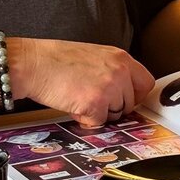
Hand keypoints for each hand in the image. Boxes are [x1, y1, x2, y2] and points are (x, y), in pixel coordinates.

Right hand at [10, 37, 156, 128]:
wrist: (34, 63)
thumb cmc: (57, 60)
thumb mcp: (94, 57)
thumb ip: (112, 71)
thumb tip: (121, 93)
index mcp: (120, 57)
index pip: (146, 83)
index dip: (135, 95)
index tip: (125, 100)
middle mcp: (119, 72)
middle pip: (130, 103)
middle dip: (112, 107)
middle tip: (92, 100)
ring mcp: (109, 88)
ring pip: (115, 114)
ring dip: (99, 113)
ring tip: (80, 99)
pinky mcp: (95, 104)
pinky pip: (98, 122)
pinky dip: (85, 119)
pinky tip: (74, 105)